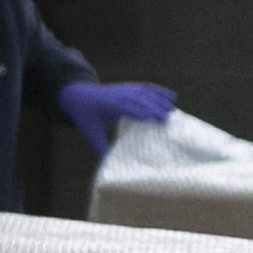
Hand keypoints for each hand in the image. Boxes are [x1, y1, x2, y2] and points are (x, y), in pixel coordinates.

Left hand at [56, 79, 174, 155]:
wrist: (78, 96)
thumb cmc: (86, 116)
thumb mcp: (92, 134)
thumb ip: (100, 148)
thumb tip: (107, 166)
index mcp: (112, 105)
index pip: (134, 107)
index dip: (149, 112)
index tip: (162, 120)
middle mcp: (121, 94)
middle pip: (144, 99)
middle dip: (158, 107)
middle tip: (172, 119)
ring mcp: (126, 88)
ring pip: (147, 92)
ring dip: (162, 99)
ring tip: (174, 110)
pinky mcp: (129, 86)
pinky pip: (147, 87)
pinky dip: (160, 91)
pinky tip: (172, 96)